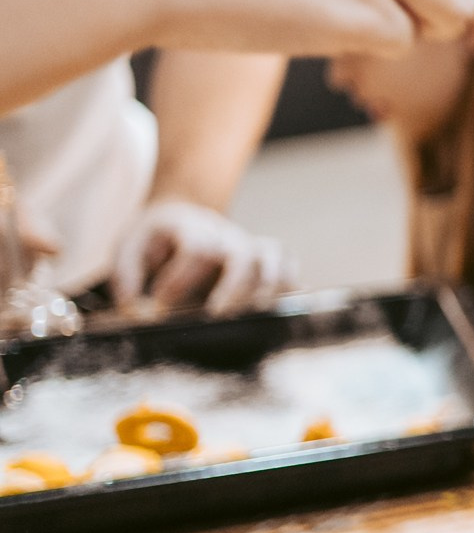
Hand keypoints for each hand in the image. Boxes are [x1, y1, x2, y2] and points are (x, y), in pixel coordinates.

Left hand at [109, 199, 295, 313]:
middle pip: (245, 255)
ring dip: (269, 288)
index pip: (198, 249)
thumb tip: (136, 311)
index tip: (160, 305)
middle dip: (234, 288)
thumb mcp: (128, 248)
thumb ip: (126, 277)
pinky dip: (290, 287)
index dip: (181, 279)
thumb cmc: (154, 238)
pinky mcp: (265, 260)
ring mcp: (250, 246)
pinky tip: (277, 309)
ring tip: (254, 315)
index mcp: (191, 228)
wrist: (179, 217)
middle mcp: (226, 236)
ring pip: (274, 260)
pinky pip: (289, 268)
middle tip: (215, 315)